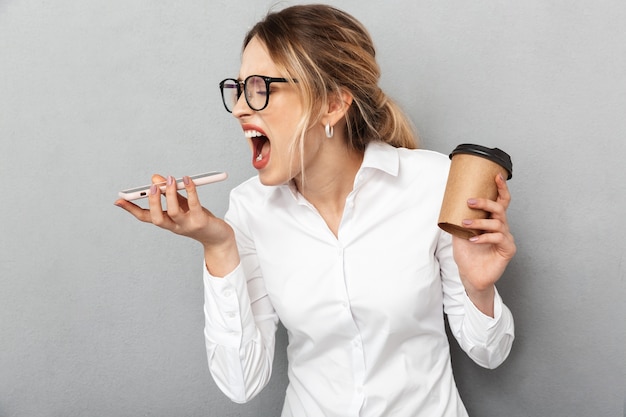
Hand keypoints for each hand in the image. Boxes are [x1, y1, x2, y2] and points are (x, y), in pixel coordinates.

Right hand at [114, 174, 238, 275]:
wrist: (219, 237)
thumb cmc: (199, 219)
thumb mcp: (182, 205)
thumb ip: (170, 193)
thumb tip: (156, 178)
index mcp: (167, 223)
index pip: (145, 217)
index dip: (131, 209)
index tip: (118, 200)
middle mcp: (174, 227)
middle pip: (156, 218)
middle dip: (152, 202)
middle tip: (152, 186)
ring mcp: (187, 226)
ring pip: (173, 212)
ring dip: (170, 194)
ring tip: (170, 179)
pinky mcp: (201, 221)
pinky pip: (194, 205)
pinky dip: (190, 191)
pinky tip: (187, 180)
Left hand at [452, 173, 515, 315]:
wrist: (470, 276)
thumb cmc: (467, 254)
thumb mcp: (459, 232)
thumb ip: (458, 218)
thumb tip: (448, 203)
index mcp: (492, 221)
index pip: (501, 201)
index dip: (501, 188)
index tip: (496, 175)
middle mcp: (501, 227)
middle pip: (500, 209)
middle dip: (485, 202)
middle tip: (470, 201)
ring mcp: (506, 238)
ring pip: (497, 223)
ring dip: (480, 222)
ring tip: (465, 224)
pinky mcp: (507, 250)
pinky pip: (498, 238)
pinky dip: (484, 237)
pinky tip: (472, 239)